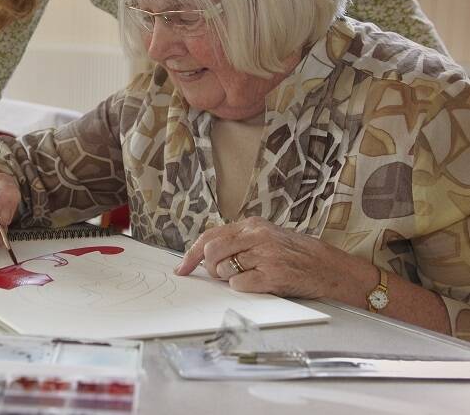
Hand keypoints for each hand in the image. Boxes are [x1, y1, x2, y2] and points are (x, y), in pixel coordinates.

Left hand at [174, 216, 353, 299]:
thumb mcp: (268, 238)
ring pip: (222, 270)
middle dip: (210, 268)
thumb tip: (206, 255)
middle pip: (211, 252)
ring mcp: (265, 255)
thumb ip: (239, 242)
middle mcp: (257, 236)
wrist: (332, 268)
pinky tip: (259, 284)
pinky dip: (243, 288)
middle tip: (221, 275)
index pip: (210, 236)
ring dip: (228, 279)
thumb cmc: (298, 255)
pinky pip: (238, 285)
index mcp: (252, 225)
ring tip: (249, 276)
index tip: (182, 268)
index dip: (191, 254)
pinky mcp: (272, 275)